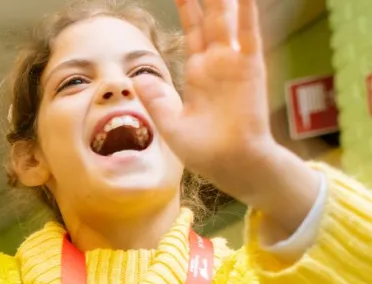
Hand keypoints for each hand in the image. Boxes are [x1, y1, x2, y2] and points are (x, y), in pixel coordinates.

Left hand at [135, 0, 318, 232]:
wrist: (231, 164)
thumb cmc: (204, 150)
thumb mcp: (170, 124)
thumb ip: (156, 100)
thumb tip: (137, 79)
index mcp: (199, 73)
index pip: (192, 32)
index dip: (188, 9)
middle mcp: (217, 63)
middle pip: (209, 20)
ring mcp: (234, 63)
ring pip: (227, 21)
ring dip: (224, 0)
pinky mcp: (250, 69)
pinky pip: (249, 35)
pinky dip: (248, 14)